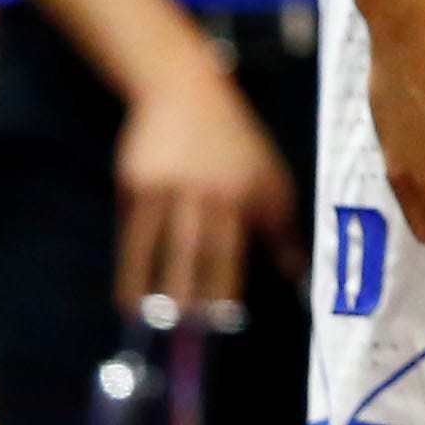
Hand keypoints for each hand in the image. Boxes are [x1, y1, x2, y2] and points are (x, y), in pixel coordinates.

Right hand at [115, 53, 300, 318]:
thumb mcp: (270, 176)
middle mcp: (210, 192)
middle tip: (189, 332)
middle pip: (200, 248)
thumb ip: (281, 226)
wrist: (186, 93)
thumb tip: (296, 274)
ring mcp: (170, 187)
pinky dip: (130, 265)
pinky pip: (133, 232)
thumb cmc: (236, 143)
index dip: (233, 281)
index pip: (241, 245)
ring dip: (155, 284)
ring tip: (150, 321)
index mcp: (248, 192)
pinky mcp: (137, 184)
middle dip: (195, 289)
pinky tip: (127, 291)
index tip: (229, 319)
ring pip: (162, 244)